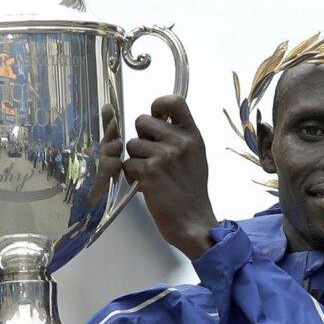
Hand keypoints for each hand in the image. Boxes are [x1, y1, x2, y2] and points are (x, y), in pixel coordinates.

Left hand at [123, 95, 216, 259]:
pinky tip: (146, 186)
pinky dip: (132, 177)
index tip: (156, 116)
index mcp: (193, 135)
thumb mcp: (195, 156)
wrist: (194, 221)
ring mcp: (164, 156)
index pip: (174, 102)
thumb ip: (179, 137)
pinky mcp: (149, 172)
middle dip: (141, 138)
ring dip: (136, 160)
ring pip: (131, 145)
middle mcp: (179, 142)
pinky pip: (127, 164)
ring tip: (151, 175)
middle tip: (152, 157)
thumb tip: (158, 117)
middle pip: (142, 121)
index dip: (158, 105)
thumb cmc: (192, 192)